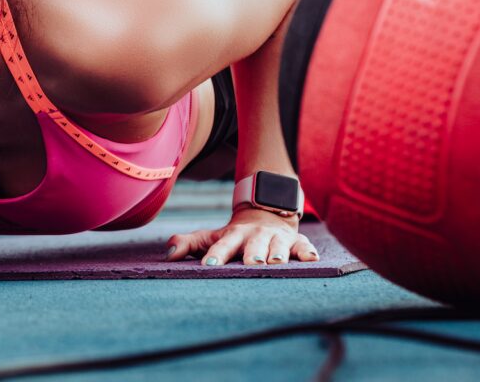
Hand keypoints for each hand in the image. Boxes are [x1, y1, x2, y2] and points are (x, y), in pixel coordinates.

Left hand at [164, 207, 317, 265]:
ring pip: (279, 246)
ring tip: (277, 263)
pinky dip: (307, 252)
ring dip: (278, 254)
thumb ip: (189, 244)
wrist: (265, 214)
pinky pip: (304, 246)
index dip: (217, 254)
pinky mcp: (296, 241)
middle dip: (252, 254)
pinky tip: (312, 259)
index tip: (209, 265)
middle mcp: (256, 236)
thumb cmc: (234, 235)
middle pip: (254, 245)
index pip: (223, 245)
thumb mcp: (212, 237)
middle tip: (251, 264)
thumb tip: (168, 254)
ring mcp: (277, 238)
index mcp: (234, 235)